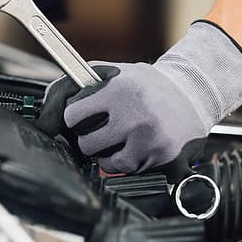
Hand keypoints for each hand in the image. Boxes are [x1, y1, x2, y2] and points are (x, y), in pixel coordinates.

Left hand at [37, 21, 241, 174]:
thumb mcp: (116, 72)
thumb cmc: (149, 84)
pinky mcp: (161, 157)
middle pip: (85, 143)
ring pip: (103, 160)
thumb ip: (82, 82)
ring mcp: (147, 138)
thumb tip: (47, 101)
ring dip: (106, 152)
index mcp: (118, 90)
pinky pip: (126, 169)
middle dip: (88, 138)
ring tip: (120, 137)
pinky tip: (136, 146)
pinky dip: (126, 162)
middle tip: (101, 129)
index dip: (73, 117)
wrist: (194, 94)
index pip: (72, 114)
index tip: (79, 117)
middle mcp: (132, 114)